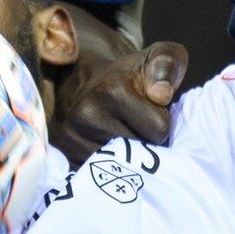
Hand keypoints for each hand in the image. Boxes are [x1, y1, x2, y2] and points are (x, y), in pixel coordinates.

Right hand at [49, 40, 188, 166]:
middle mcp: (85, 114)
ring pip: (122, 168)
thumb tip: (161, 95)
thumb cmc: (135, 75)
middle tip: (139, 127)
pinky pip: (102, 176)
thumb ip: (169, 65)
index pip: (159, 131)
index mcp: (111, 91)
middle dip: (147, 143)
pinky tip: (112, 153)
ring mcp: (71, 137)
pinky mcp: (65, 156)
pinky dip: (112, 169)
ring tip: (126, 137)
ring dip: (131, 159)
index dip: (162, 124)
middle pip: (140, 152)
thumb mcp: (160, 57)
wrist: (94, 83)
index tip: (152, 112)